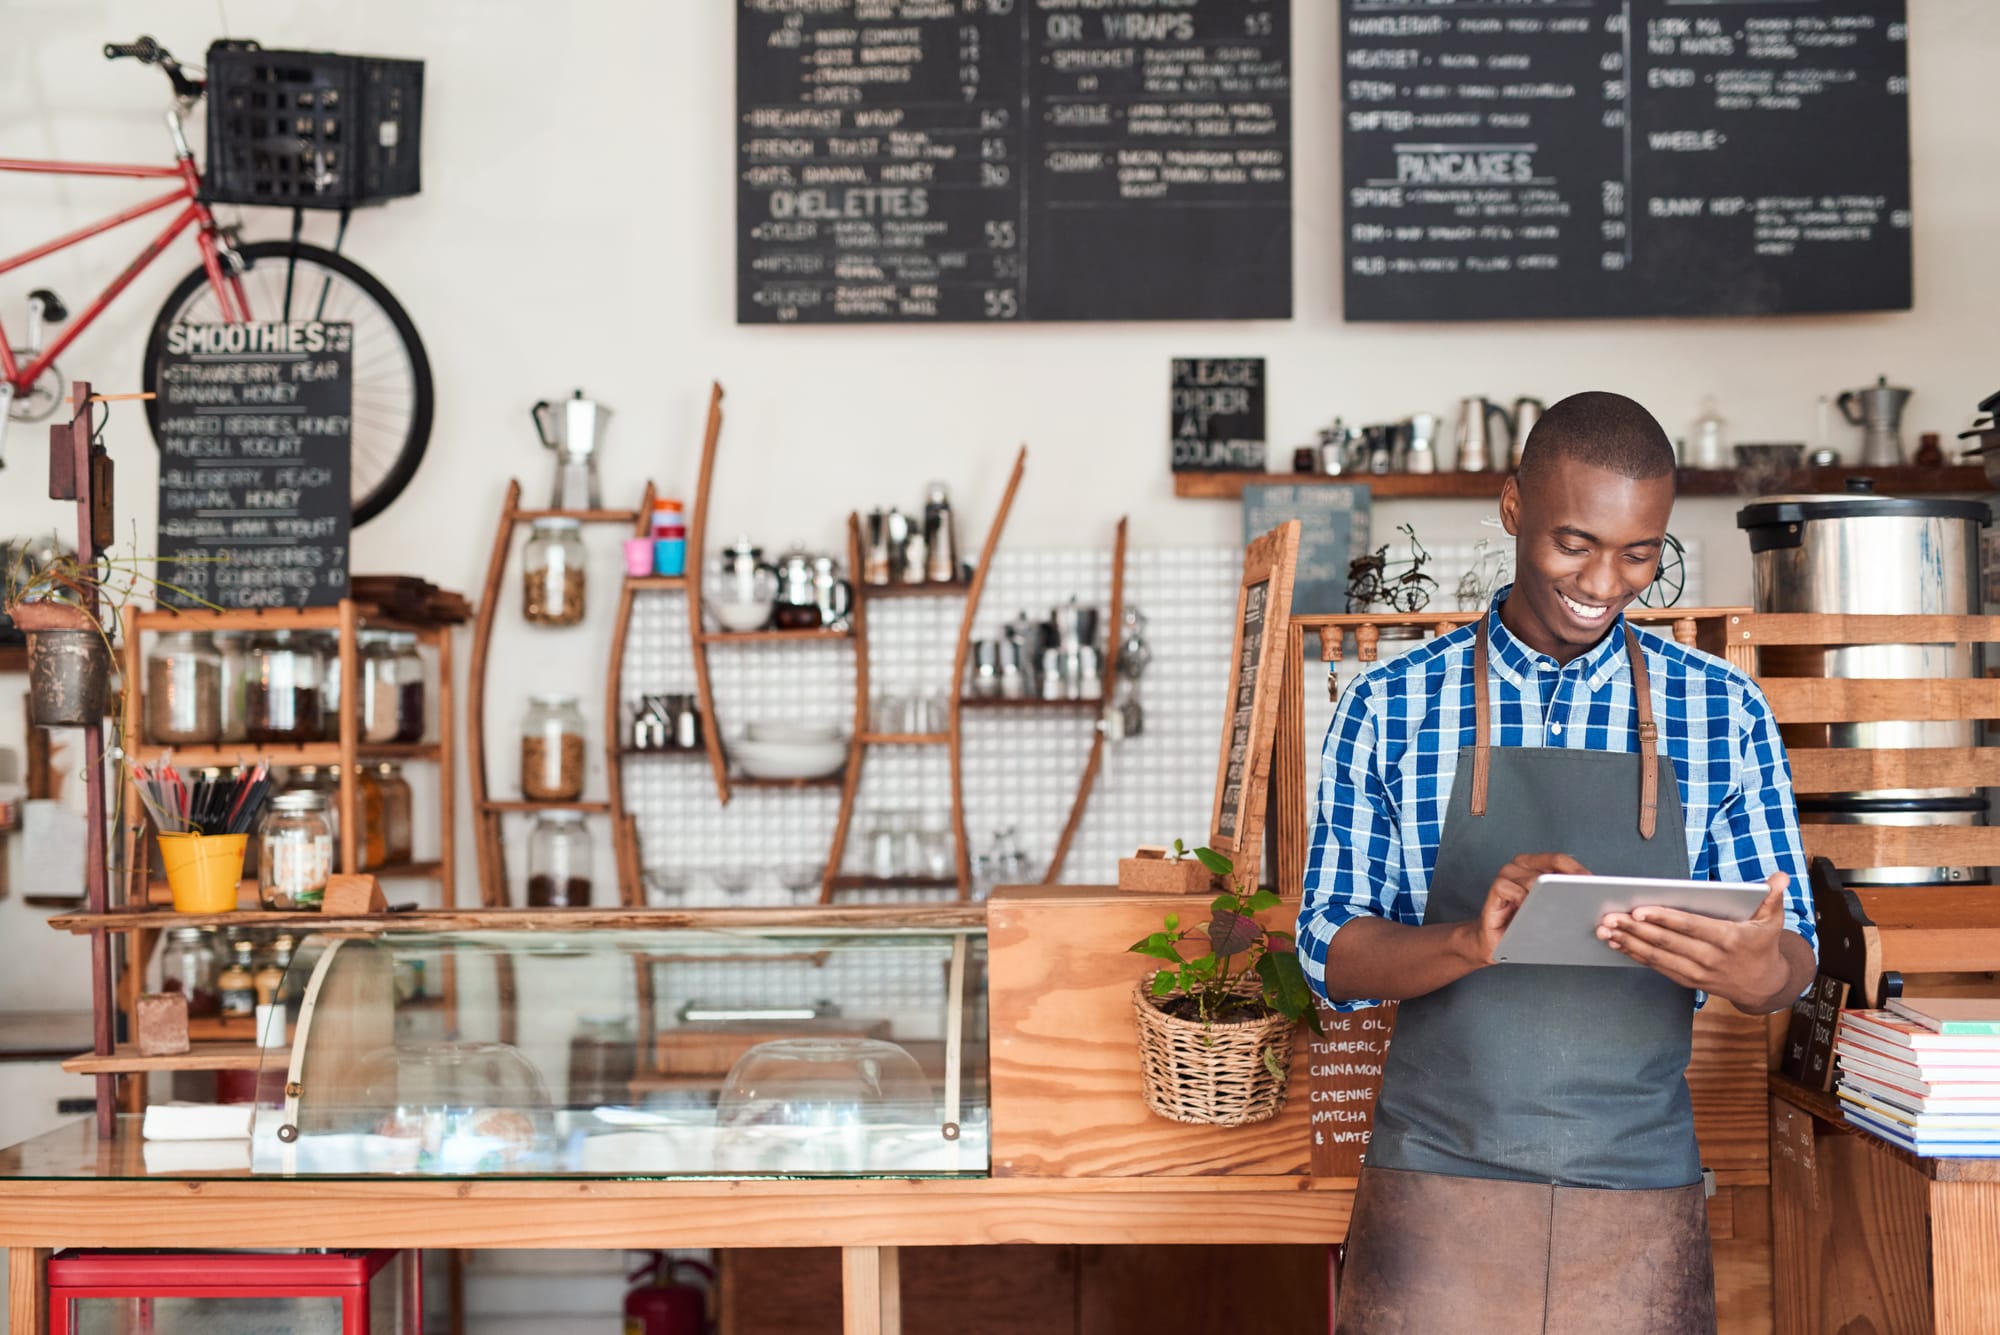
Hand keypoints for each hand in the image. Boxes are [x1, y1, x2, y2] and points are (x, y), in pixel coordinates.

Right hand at [1467, 853, 1590, 965]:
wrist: (1495, 943)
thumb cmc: (1524, 926)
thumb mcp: (1549, 911)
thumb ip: (1564, 898)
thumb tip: (1592, 897)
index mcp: (1536, 865)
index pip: (1561, 859)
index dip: (1579, 871)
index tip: (1594, 885)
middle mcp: (1521, 865)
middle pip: (1551, 862)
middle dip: (1569, 880)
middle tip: (1582, 896)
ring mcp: (1507, 875)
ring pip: (1534, 877)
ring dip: (1547, 894)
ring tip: (1556, 908)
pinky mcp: (1496, 888)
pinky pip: (1513, 889)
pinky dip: (1524, 900)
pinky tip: (1530, 911)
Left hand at [1597, 872, 1791, 1007]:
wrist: (1764, 986)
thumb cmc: (1763, 945)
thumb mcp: (1773, 921)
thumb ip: (1772, 897)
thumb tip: (1780, 876)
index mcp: (1730, 939)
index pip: (1692, 927)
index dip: (1665, 919)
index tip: (1639, 910)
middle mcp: (1711, 959)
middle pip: (1669, 943)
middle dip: (1636, 930)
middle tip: (1610, 917)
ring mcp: (1698, 973)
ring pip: (1659, 957)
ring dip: (1629, 944)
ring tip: (1605, 930)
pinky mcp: (1688, 981)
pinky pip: (1658, 968)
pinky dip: (1636, 956)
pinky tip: (1617, 944)